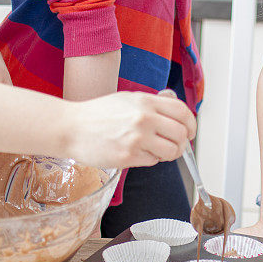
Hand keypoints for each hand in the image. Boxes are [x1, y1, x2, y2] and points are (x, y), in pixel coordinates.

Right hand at [66, 92, 196, 167]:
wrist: (71, 127)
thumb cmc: (97, 114)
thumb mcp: (128, 99)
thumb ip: (152, 106)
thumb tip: (177, 119)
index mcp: (146, 102)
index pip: (183, 112)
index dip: (191, 125)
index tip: (190, 132)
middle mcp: (144, 119)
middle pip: (181, 135)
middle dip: (182, 144)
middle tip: (175, 146)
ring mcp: (137, 138)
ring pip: (171, 152)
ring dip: (168, 155)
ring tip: (156, 151)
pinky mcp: (128, 157)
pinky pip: (152, 162)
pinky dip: (149, 160)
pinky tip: (136, 153)